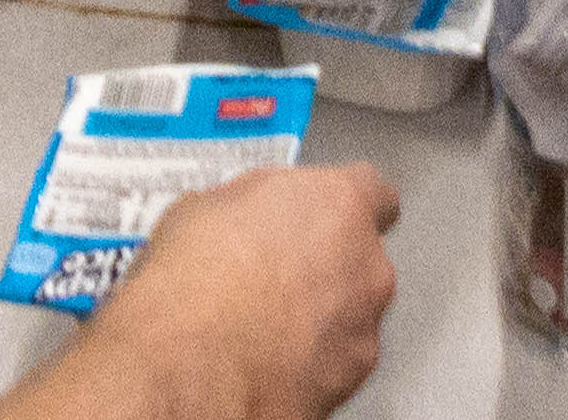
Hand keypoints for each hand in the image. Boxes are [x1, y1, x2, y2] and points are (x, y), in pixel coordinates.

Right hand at [61, 166, 401, 419]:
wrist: (197, 363)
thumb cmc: (200, 280)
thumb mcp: (207, 206)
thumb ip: (252, 206)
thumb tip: (243, 216)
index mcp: (339, 204)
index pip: (370, 190)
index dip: (342, 205)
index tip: (320, 213)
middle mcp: (367, 263)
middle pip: (361, 257)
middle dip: (325, 264)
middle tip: (271, 273)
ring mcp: (363, 325)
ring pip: (352, 312)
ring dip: (319, 314)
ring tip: (262, 323)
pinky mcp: (350, 378)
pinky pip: (336, 360)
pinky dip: (311, 359)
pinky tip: (268, 358)